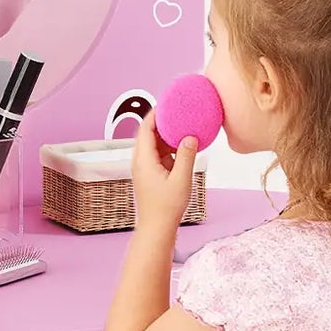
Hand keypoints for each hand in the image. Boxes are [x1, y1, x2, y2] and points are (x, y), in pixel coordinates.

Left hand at [131, 118, 196, 233]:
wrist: (156, 228)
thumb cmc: (166, 207)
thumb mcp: (181, 180)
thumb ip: (186, 156)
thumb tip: (190, 137)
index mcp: (143, 160)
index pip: (146, 128)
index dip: (155, 113)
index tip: (168, 102)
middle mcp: (140, 161)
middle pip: (148, 133)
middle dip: (162, 121)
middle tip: (178, 110)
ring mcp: (144, 168)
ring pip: (153, 144)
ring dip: (166, 134)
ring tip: (182, 125)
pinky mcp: (150, 174)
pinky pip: (158, 154)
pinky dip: (168, 147)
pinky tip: (182, 146)